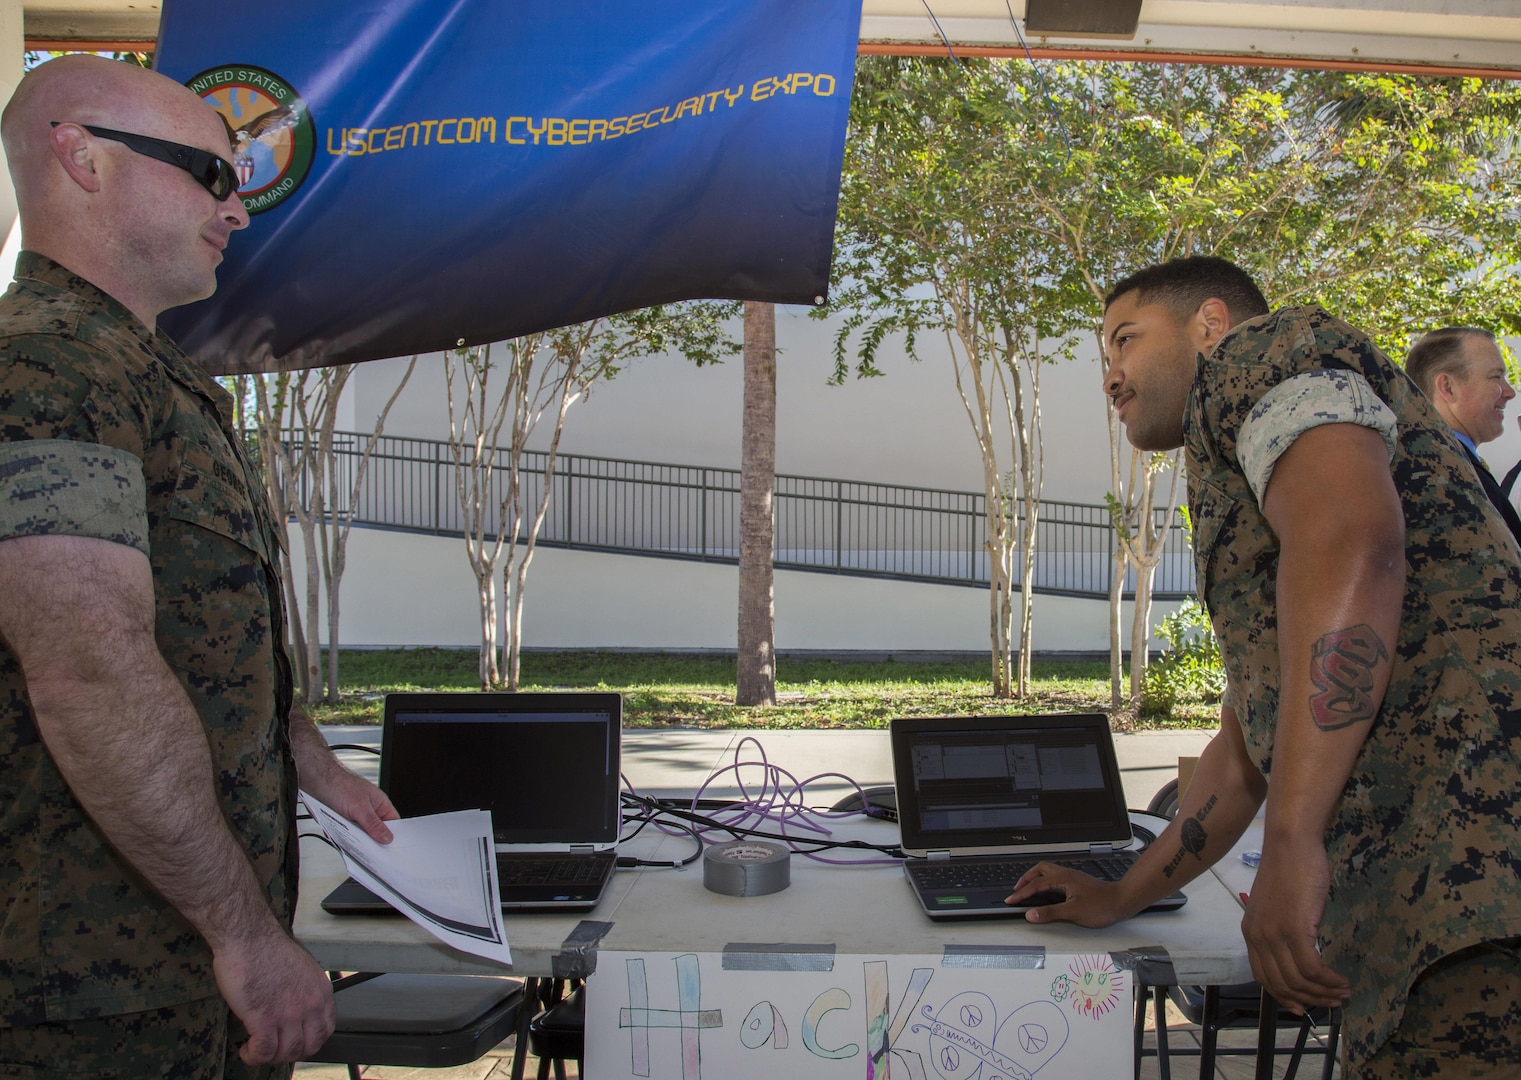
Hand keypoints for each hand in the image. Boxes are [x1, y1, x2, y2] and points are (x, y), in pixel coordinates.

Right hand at [214, 929, 335, 1062]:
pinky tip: (246, 1050)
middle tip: (276, 1050)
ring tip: (257, 1050)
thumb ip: (304, 992)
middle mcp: (310, 1005)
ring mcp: (289, 1014)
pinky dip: (253, 1056)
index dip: (310, 1041)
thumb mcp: (302, 970)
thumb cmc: (269, 949)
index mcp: (320, 991)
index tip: (296, 1042)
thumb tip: (297, 1011)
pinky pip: (264, 1052)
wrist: (250, 939)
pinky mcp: (265, 1019)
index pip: (326, 1029)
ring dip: (270, 1057)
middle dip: (291, 1053)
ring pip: (286, 1053)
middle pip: (309, 1046)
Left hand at [300, 760, 397, 843]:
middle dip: (371, 840)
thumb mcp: (359, 807)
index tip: (389, 849)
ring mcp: (354, 815)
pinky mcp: (341, 819)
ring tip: (351, 838)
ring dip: (354, 838)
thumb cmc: (338, 783)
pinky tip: (340, 836)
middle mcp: (368, 810)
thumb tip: (386, 837)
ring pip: (359, 835)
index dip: (392, 836)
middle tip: (369, 848)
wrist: (314, 778)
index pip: (392, 823)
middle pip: (375, 831)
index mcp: (379, 803)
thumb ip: (373, 824)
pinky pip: (346, 833)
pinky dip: (343, 836)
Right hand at [1007, 862, 1130, 926]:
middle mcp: (1066, 874)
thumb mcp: (1073, 912)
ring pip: (1048, 871)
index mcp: (1063, 879)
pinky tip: (1046, 892)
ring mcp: (1072, 877)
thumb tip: (1031, 914)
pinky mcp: (1077, 882)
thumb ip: (1050, 913)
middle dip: (1026, 878)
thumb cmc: (1102, 906)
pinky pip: (1055, 877)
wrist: (1122, 901)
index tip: (1011, 900)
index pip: (1036, 885)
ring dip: (1035, 879)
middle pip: (1040, 869)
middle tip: (1017, 890)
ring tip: (1028, 889)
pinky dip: (1045, 882)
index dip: (1022, 893)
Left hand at [1239, 840, 1350, 1012]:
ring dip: (1323, 993)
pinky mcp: (1295, 929)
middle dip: (1308, 1000)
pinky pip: (1312, 969)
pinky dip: (1329, 980)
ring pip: (1298, 981)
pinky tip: (1341, 980)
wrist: (1291, 843)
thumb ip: (1281, 929)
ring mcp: (1274, 934)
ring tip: (1342, 994)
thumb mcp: (1276, 905)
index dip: (1283, 996)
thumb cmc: (1289, 868)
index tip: (1302, 1008)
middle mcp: (1257, 936)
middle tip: (1332, 1003)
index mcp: (1250, 932)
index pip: (1263, 977)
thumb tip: (1299, 953)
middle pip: (1281, 984)